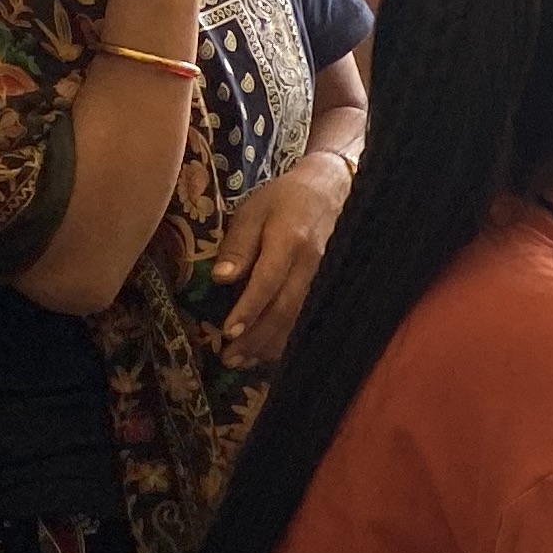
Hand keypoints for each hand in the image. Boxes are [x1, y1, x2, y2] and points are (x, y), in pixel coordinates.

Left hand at [211, 150, 351, 364]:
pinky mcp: (331, 287)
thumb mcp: (253, 212)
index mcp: (290, 241)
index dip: (249, 308)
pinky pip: (311, 318)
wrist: (332, 191)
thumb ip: (238, 245)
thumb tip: (220, 279)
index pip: (268, 281)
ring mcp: (327, 279)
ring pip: (300, 320)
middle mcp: (312, 264)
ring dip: (271, 344)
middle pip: (285, 308)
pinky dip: (290, 339)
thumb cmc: (285, 200)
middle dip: (257, 337)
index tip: (228, 331)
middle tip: (229, 358)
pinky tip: (269, 352)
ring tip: (244, 361)